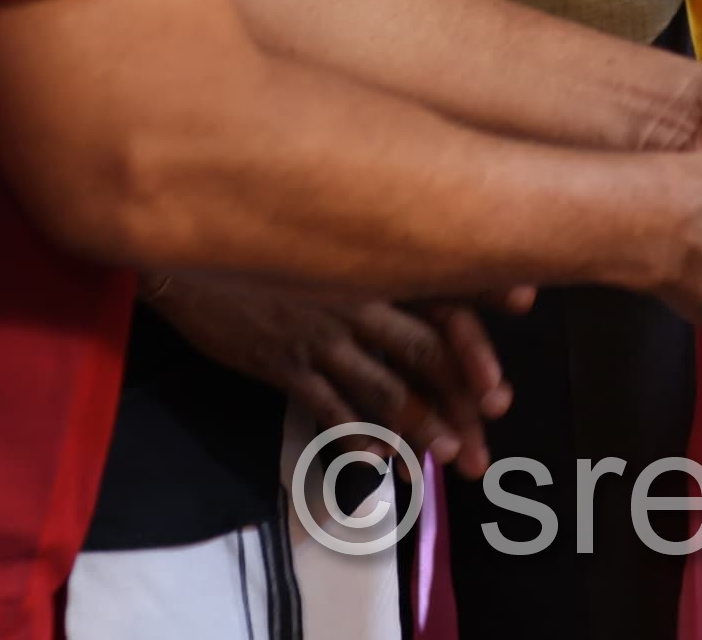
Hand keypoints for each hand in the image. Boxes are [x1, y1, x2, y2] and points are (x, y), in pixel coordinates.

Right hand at [147, 272, 511, 475]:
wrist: (194, 251)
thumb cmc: (274, 242)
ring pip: (382, 387)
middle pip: (426, 355)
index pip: (446, 300)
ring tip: (446, 455)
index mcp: (380, 266)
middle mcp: (359, 299)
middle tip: (485, 439)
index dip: (479, 337)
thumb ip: (388, 261)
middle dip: (462, 400)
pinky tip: (375, 459)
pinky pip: (325, 405)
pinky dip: (353, 434)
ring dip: (418, 425)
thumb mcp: (335, 242)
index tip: (507, 370)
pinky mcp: (281, 362)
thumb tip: (448, 281)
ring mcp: (321, 334)